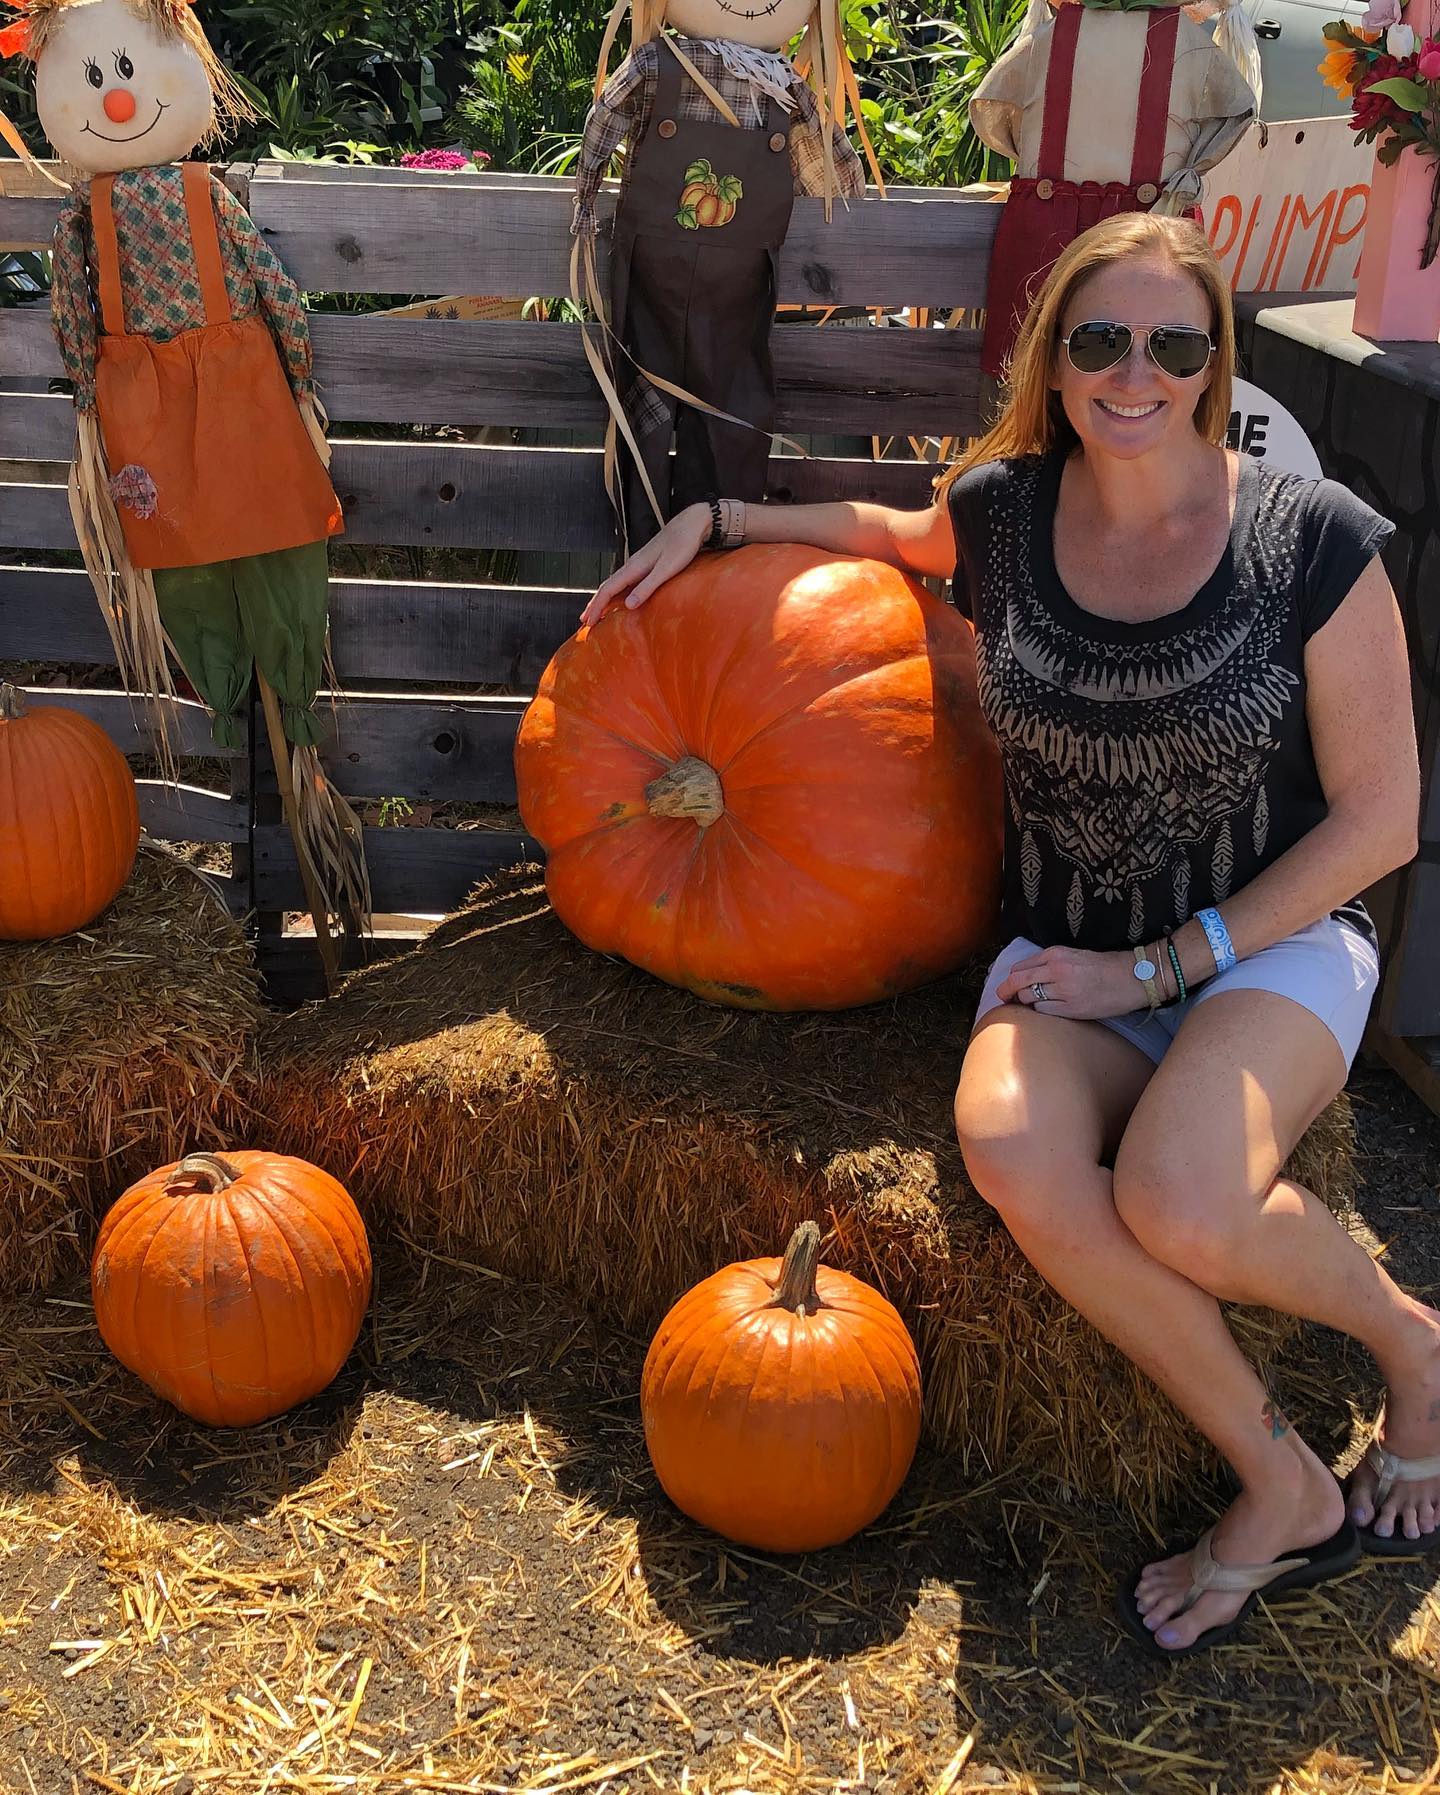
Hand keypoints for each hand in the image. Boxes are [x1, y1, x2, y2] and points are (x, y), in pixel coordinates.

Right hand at [580, 504, 711, 627]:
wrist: (692, 523)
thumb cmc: (682, 545)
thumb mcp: (666, 569)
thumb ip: (647, 587)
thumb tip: (628, 605)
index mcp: (634, 567)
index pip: (608, 590)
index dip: (597, 607)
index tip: (589, 623)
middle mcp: (632, 565)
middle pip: (607, 587)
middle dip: (595, 604)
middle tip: (585, 622)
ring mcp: (638, 564)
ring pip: (614, 583)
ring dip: (603, 599)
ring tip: (596, 612)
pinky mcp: (646, 564)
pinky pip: (624, 581)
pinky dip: (616, 592)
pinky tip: (619, 598)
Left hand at [995, 946, 1148, 1020]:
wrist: (1132, 977)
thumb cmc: (1105, 966)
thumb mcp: (1074, 955)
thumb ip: (1050, 963)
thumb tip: (1026, 976)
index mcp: (1055, 954)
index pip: (1020, 967)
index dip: (1009, 979)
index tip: (1006, 986)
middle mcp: (1056, 970)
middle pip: (1017, 982)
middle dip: (1005, 992)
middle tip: (1002, 999)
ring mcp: (1063, 990)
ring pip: (1028, 998)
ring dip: (1026, 1002)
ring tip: (1032, 1004)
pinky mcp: (1072, 1008)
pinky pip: (1043, 1011)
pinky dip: (1041, 1011)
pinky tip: (1050, 1009)